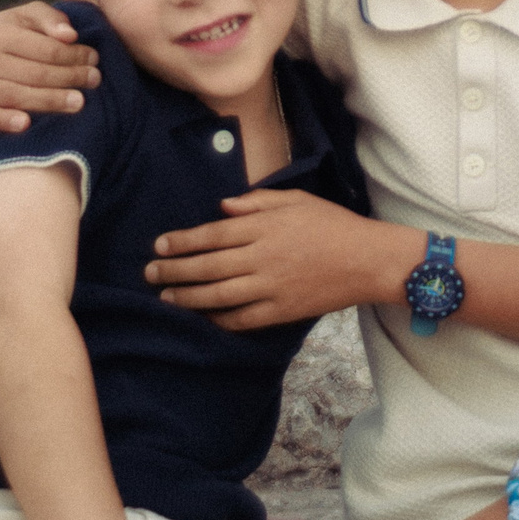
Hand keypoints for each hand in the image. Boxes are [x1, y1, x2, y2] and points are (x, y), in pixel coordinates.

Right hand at [0, 2, 100, 132]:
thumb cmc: (9, 32)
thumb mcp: (27, 16)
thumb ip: (50, 19)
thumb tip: (70, 36)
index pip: (46, 50)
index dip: (74, 55)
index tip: (94, 58)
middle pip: (36, 74)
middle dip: (70, 77)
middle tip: (95, 80)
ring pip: (18, 95)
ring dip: (50, 101)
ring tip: (79, 102)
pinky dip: (3, 121)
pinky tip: (25, 124)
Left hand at [146, 190, 419, 329]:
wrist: (368, 260)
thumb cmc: (333, 224)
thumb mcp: (295, 199)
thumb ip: (256, 201)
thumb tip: (221, 206)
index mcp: (264, 227)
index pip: (211, 235)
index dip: (182, 241)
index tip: (159, 245)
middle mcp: (262, 257)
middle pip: (207, 266)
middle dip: (174, 270)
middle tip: (150, 272)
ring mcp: (271, 286)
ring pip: (218, 295)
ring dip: (187, 297)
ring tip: (165, 296)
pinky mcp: (282, 310)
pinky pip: (242, 319)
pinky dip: (219, 319)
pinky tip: (203, 317)